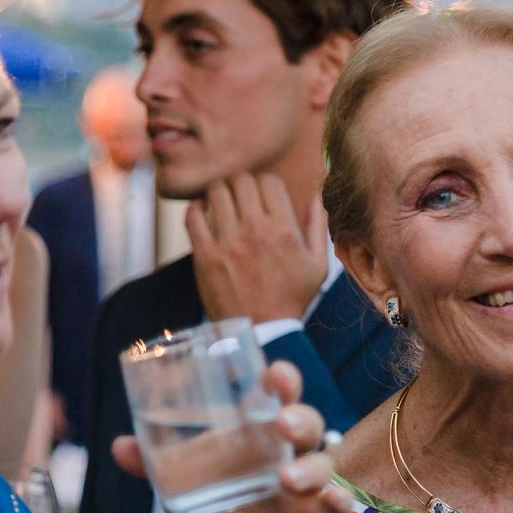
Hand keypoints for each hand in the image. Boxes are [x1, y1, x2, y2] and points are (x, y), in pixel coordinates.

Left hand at [113, 361, 351, 512]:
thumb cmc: (196, 491)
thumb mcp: (171, 473)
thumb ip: (149, 460)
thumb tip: (120, 447)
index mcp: (256, 425)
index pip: (278, 392)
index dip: (282, 379)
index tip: (273, 373)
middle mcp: (284, 447)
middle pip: (306, 422)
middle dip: (299, 417)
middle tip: (281, 421)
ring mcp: (298, 482)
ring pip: (321, 463)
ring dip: (312, 467)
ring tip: (288, 478)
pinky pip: (328, 505)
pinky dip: (336, 502)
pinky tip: (335, 502)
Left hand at [187, 176, 329, 323]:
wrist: (263, 331)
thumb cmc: (292, 298)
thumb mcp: (319, 266)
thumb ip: (318, 226)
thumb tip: (316, 193)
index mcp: (284, 230)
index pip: (269, 181)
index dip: (265, 183)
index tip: (262, 195)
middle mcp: (256, 231)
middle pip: (241, 180)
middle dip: (241, 184)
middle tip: (240, 196)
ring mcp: (228, 243)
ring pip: (216, 192)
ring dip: (219, 193)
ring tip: (222, 204)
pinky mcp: (205, 256)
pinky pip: (193, 216)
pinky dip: (196, 209)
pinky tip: (204, 216)